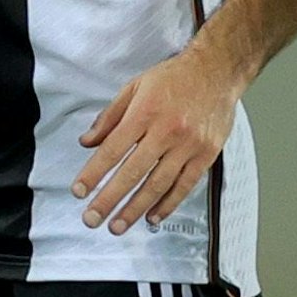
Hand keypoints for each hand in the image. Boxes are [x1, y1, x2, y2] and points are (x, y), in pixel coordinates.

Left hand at [71, 49, 244, 234]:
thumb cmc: (173, 78)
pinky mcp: (206, 155)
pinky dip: (167, 204)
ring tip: (118, 225)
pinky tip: (152, 217)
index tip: (79, 191)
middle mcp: (166, 131)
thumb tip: (87, 142)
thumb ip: (110, 117)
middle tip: (92, 218)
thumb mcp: (134, 87)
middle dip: (109, 199)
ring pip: (158, 184)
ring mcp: (188, 145)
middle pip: (133, 172)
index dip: (94, 173)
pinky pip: (184, 186)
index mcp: (145, 112)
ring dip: (135, 209)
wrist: (216, 71)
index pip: (113, 149)